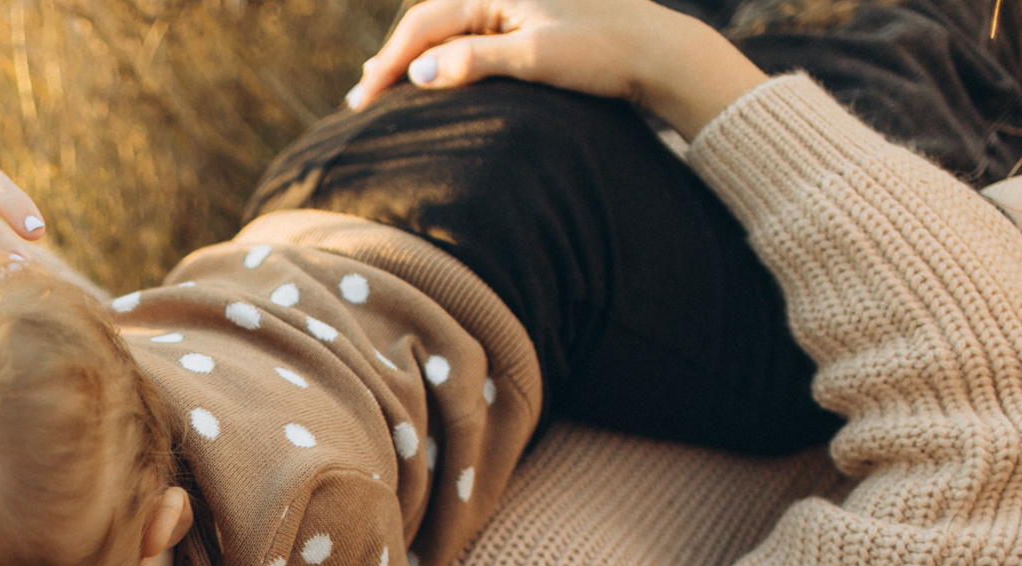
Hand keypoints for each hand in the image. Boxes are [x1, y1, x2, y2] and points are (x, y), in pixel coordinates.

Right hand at [343, 0, 765, 138]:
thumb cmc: (604, 52)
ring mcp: (517, 6)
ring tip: (384, 82)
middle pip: (431, 22)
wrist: (661, 53)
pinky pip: (472, 37)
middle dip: (393, 57)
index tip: (362, 100)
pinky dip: (445, 57)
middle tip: (360, 97)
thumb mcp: (538, 57)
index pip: (424, 24)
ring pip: (450, 29)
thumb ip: (476, 60)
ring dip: (415, 57)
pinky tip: (435, 73)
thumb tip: (419, 70)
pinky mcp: (531, 23)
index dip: (389, 62)